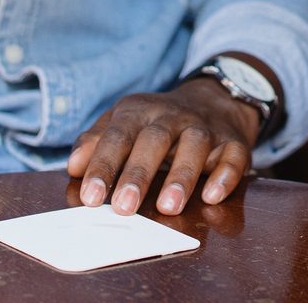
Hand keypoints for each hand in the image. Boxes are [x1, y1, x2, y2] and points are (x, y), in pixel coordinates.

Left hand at [67, 79, 258, 214]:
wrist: (212, 100)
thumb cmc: (154, 124)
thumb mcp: (121, 123)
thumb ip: (95, 143)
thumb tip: (73, 166)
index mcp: (139, 112)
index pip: (118, 136)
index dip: (104, 165)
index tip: (91, 197)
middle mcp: (173, 116)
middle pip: (155, 139)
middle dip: (139, 173)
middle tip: (124, 207)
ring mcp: (205, 127)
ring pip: (195, 145)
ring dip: (181, 175)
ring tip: (167, 206)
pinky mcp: (234, 142)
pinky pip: (233, 156)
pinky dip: (225, 175)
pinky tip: (212, 196)